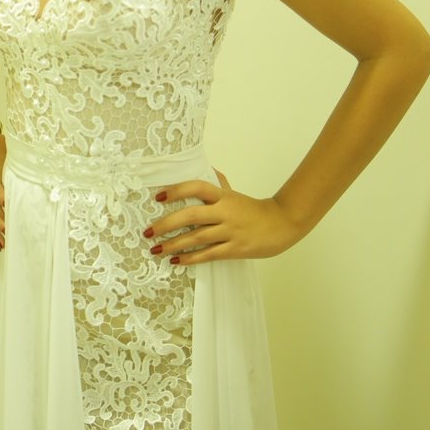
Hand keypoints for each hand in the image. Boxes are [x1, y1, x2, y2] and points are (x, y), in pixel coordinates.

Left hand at [144, 169, 302, 265]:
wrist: (281, 225)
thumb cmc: (253, 209)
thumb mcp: (234, 193)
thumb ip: (218, 183)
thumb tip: (204, 168)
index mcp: (223, 196)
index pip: (197, 187)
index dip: (177, 190)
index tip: (158, 197)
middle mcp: (225, 212)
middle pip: (191, 215)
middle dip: (166, 224)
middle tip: (148, 231)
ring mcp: (230, 231)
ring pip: (197, 237)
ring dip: (173, 244)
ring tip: (155, 249)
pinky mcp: (234, 249)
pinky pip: (208, 254)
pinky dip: (190, 258)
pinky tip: (175, 261)